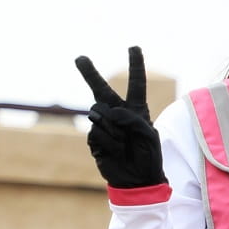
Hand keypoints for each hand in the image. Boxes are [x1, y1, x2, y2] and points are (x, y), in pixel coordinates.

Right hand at [74, 47, 165, 190]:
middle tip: (79, 58)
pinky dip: (108, 142)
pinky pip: (97, 132)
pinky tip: (116, 152)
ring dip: (113, 129)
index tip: (133, 47)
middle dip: (90, 73)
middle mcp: (118, 114)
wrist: (137, 181)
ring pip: (99, 114)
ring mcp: (105, 126)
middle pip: (102, 90)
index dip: (136, 65)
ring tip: (124, 145)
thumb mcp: (148, 134)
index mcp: (136, 110)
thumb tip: (104, 113)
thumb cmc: (148, 157)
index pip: (136, 84)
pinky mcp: (94, 140)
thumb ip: (130, 118)